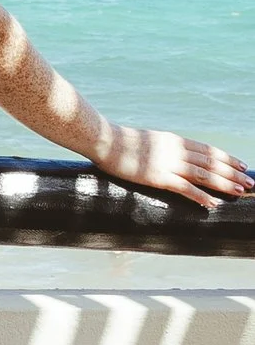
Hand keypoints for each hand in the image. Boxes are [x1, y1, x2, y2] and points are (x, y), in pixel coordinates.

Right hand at [92, 125, 251, 213]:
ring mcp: (168, 164)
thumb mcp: (148, 141)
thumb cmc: (121, 142)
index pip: (208, 150)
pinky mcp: (158, 177)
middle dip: (233, 173)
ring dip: (224, 183)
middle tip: (250, 182)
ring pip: (204, 174)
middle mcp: (176, 151)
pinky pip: (184, 188)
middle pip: (211, 162)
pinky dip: (200, 195)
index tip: (242, 164)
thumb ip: (163, 148)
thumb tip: (171, 155)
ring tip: (241, 192)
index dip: (227, 158)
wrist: (105, 140)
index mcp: (174, 141)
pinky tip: (212, 203)